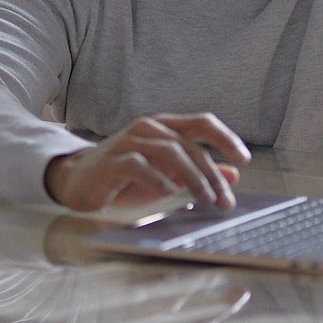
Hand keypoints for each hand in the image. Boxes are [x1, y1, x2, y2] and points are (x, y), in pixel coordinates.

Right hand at [44, 114, 249, 212]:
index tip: (243, 160)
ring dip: (193, 177)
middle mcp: (148, 128)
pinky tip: (170, 192)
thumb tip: (234, 175)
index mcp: (164, 127)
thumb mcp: (168, 176)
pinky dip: (159, 178)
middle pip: (190, 145)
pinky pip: (140, 165)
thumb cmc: (126, 178)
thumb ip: (198, 172)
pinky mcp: (113, 160)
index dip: (225, 138)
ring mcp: (128, 141)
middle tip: (225, 200)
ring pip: (170, 151)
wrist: (78, 181)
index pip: (201, 122)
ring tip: (205, 199)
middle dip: (212, 174)